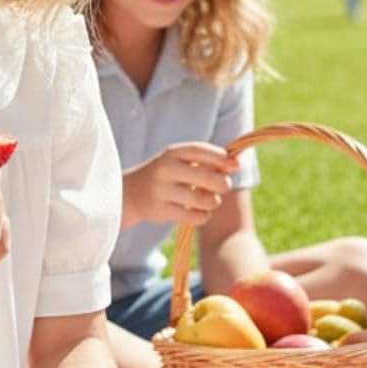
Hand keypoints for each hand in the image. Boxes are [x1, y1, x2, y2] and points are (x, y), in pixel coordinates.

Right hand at [123, 142, 238, 228]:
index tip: (234, 165)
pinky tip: (200, 212)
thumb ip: (206, 161)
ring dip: (213, 202)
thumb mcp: (180, 161)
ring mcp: (161, 190)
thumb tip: (236, 163)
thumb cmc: (167, 174)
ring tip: (211, 200)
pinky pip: (194, 217)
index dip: (222, 157)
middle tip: (223, 186)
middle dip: (223, 184)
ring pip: (202, 200)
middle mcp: (165, 169)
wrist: (131, 192)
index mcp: (172, 153)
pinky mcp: (159, 211)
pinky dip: (204, 215)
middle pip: (207, 178)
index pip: (201, 150)